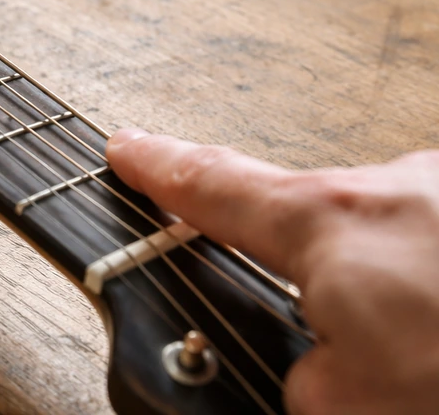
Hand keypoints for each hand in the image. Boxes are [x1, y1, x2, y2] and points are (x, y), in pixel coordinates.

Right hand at [106, 129, 438, 414]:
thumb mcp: (355, 407)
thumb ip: (301, 379)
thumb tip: (314, 374)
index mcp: (333, 221)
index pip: (212, 186)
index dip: (158, 169)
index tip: (128, 148)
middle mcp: (392, 188)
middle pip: (307, 228)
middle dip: (312, 287)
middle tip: (351, 353)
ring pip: (379, 251)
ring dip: (389, 302)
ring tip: (418, 356)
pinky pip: (427, 254)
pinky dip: (429, 294)